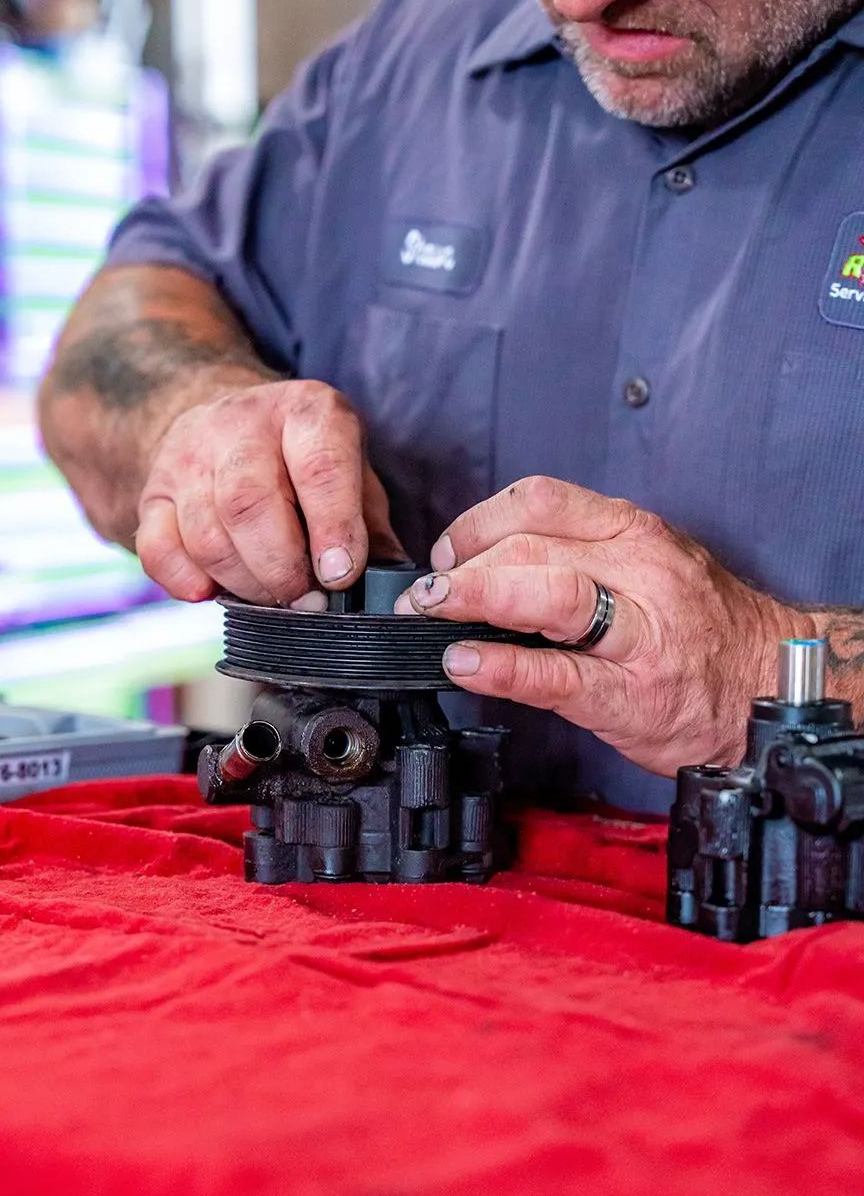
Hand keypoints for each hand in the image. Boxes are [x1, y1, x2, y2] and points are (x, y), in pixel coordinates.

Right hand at [135, 380, 403, 606]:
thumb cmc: (306, 462)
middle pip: (249, 504)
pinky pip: (157, 548)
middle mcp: (242, 424)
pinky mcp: (153, 491)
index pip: (318, 467)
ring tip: (270, 595)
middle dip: (280, 568)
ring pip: (206, 533)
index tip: (339, 575)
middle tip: (303, 599)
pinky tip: (211, 591)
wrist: (226, 423)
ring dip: (243, 582)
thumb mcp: (353, 477)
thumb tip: (390, 589)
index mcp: (307, 412)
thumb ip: (372, 530)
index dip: (332, 527)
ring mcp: (189, 456)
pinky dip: (185, 581)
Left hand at [394, 475, 813, 776]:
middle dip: (464, 564)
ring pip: (549, 596)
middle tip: (426, 589)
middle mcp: (638, 573)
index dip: (480, 520)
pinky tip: (464, 662)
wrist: (768, 687)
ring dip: (477, 598)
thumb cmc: (701, 627)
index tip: (449, 547)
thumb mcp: (649, 564)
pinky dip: (501, 667)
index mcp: (635, 534)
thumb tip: (491, 558)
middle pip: (533, 546)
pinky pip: (555, 675)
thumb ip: (581, 553)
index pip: (542, 501)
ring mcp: (636, 635)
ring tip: (433, 610)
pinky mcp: (628, 694)